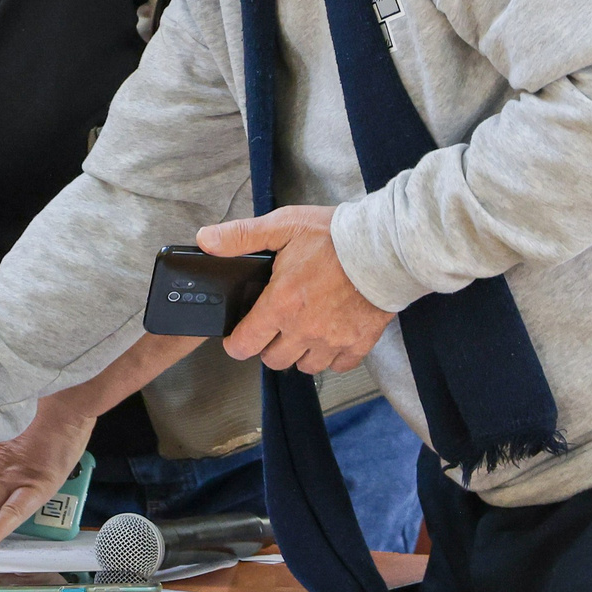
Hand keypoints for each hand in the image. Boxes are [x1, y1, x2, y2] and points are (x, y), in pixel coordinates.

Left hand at [197, 204, 388, 372]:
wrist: (386, 246)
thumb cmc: (335, 235)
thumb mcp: (283, 225)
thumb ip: (241, 236)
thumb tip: (205, 241)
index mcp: (281, 304)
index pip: (245, 344)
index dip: (236, 343)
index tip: (238, 337)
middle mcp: (304, 329)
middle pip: (273, 360)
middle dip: (268, 346)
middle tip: (274, 326)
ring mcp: (332, 340)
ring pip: (305, 366)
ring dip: (299, 353)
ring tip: (302, 331)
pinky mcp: (358, 343)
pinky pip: (337, 366)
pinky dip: (331, 357)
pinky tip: (330, 337)